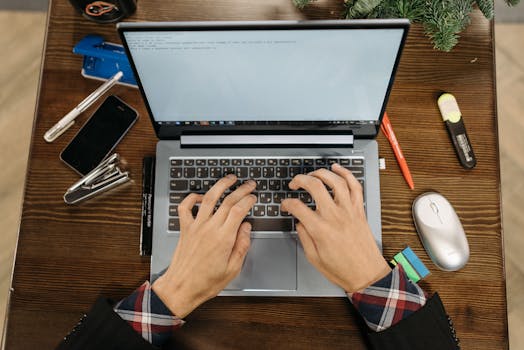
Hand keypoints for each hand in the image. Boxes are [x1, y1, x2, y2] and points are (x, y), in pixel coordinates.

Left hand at [152, 175, 256, 316]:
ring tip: (229, 179)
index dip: (248, 200)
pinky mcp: (185, 229)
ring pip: (209, 197)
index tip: (254, 197)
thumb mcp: (233, 269)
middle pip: (227, 200)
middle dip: (241, 189)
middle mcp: (209, 228)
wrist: (181, 288)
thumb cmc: (205, 282)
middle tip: (249, 184)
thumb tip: (246, 228)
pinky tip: (200, 196)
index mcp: (223, 238)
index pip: (239, 210)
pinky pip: (185, 207)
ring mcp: (196, 226)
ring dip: (220, 185)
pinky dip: (192, 197)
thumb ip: (242, 245)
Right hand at [281, 164, 389, 291]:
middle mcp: (335, 217)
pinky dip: (346, 174)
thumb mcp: (314, 258)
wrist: (367, 275)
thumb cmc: (343, 270)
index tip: (285, 205)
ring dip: (321, 173)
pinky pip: (355, 186)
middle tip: (295, 183)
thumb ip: (304, 237)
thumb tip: (300, 222)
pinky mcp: (359, 210)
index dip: (287, 203)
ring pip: (335, 181)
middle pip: (314, 186)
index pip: (297, 207)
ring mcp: (349, 211)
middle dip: (300, 180)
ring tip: (312, 174)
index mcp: (320, 230)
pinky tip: (337, 169)